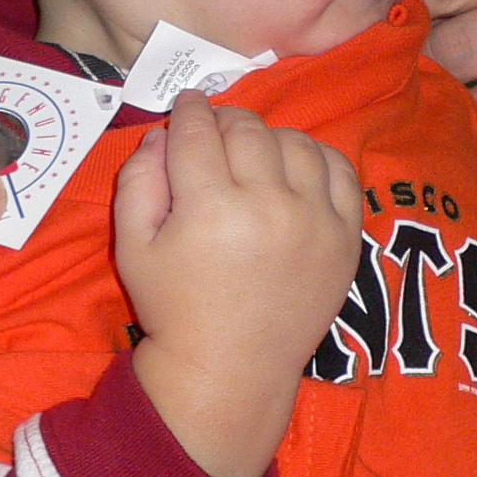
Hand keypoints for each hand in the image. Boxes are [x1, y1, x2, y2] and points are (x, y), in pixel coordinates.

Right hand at [114, 94, 364, 476]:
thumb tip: (162, 133)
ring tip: (253, 157)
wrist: (230, 369)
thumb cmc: (174, 308)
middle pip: (247, 129)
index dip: (188, 111)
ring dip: (268, 139)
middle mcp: (268, 205)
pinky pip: (339, 170)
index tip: (186, 107)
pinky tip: (295, 170)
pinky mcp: (345, 236)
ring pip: (294, 142)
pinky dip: (316, 159)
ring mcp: (315, 219)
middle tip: (213, 136)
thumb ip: (138, 181)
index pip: (199, 131)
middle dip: (223, 123)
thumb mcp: (132, 247)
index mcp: (210, 207)